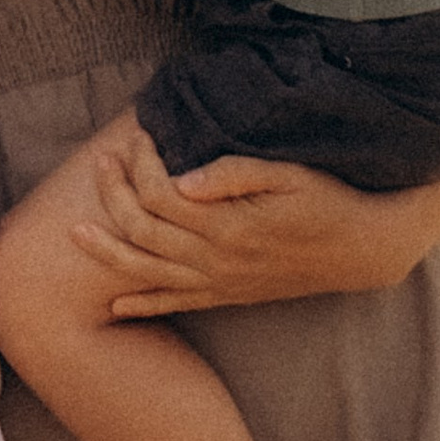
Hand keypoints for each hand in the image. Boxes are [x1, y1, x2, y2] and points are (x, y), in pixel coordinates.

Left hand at [70, 119, 439, 316]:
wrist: (363, 248)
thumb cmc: (327, 200)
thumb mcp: (288, 175)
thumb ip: (234, 175)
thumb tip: (183, 179)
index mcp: (229, 226)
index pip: (163, 196)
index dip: (142, 165)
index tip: (137, 137)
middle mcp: (218, 260)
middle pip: (145, 232)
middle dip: (114, 196)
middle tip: (101, 163)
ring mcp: (222, 282)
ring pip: (150, 273)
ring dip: (110, 253)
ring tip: (76, 232)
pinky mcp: (230, 295)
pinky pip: (177, 304)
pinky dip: (143, 304)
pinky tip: (114, 303)